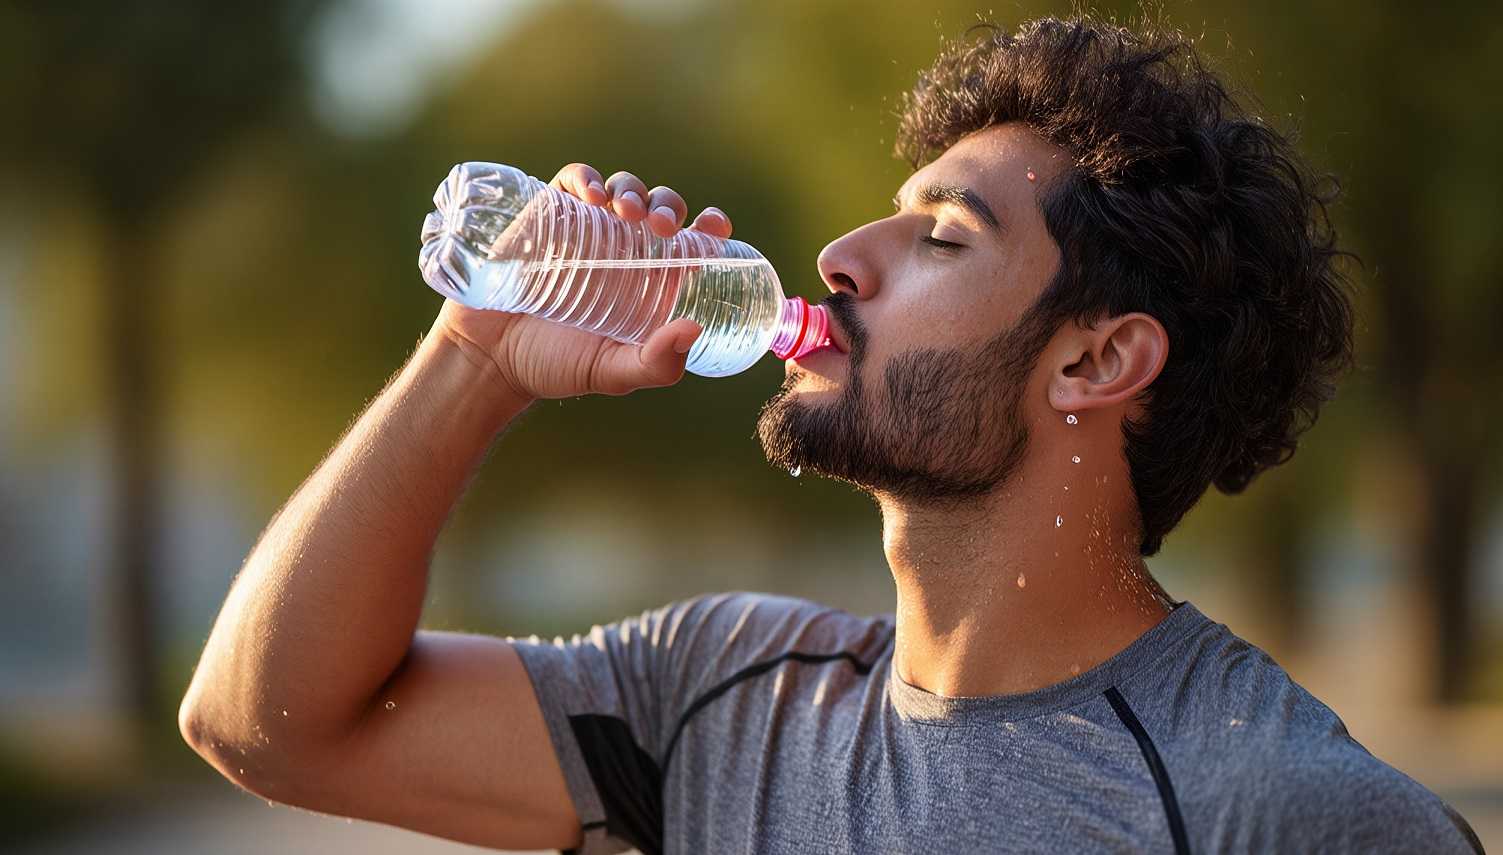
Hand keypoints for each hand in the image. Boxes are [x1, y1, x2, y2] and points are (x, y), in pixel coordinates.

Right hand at [432, 164, 734, 401]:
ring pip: (622, 188)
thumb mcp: (613, 372)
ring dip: (631, 190)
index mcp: (652, 280)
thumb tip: (693, 330)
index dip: (710, 228)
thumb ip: (654, 363)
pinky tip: (592, 194)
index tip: (715, 226)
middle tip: (662, 227)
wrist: (488, 357)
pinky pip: (575, 181)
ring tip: (626, 211)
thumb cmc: (556, 365)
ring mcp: (587, 228)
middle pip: (660, 207)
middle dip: (668, 206)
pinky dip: (587, 178)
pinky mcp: (549, 214)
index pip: (691, 242)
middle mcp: (624, 248)